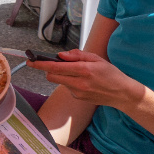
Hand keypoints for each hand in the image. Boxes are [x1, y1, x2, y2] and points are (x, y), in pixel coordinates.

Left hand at [28, 49, 143, 108]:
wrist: (122, 94)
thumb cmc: (111, 74)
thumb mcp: (97, 59)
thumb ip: (77, 55)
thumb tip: (61, 55)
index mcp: (83, 70)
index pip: (55, 67)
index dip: (40, 64)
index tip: (30, 61)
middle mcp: (79, 82)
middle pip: (52, 76)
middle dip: (49, 70)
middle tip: (55, 64)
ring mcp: (77, 92)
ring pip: (59, 82)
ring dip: (62, 76)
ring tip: (78, 73)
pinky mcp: (78, 98)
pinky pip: (67, 87)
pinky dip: (70, 83)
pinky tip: (83, 82)